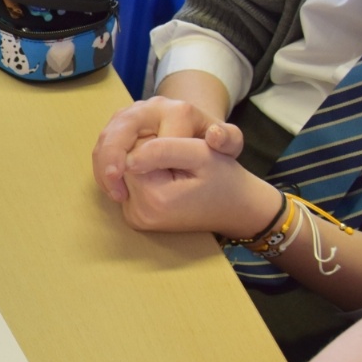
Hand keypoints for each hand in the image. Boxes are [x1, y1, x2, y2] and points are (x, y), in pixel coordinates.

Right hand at [92, 96, 243, 201]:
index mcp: (176, 110)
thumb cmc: (209, 142)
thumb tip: (214, 137)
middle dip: (113, 160)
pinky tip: (112, 186)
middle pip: (121, 130)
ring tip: (114, 193)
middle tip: (117, 191)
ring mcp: (131, 114)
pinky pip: (102, 143)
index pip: (155, 138)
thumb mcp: (228, 143)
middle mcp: (149, 107)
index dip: (149, 164)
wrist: (194, 129)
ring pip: (107, 136)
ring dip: (104, 167)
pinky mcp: (118, 124)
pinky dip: (102, 166)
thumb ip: (229, 140)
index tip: (149, 188)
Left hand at [119, 136, 282, 239]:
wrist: (236, 209)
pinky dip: (145, 177)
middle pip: (125, 165)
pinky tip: (167, 180)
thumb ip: (163, 150)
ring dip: (145, 165)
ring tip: (175, 171)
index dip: (156, 142)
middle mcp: (138, 214)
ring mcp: (135, 218)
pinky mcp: (135, 218)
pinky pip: (130, 187)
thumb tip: (126, 159)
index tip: (181, 151)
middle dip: (148, 155)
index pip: (132, 153)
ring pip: (125, 174)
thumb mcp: (202, 154)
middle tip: (180, 162)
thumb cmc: (224, 180)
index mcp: (154, 198)